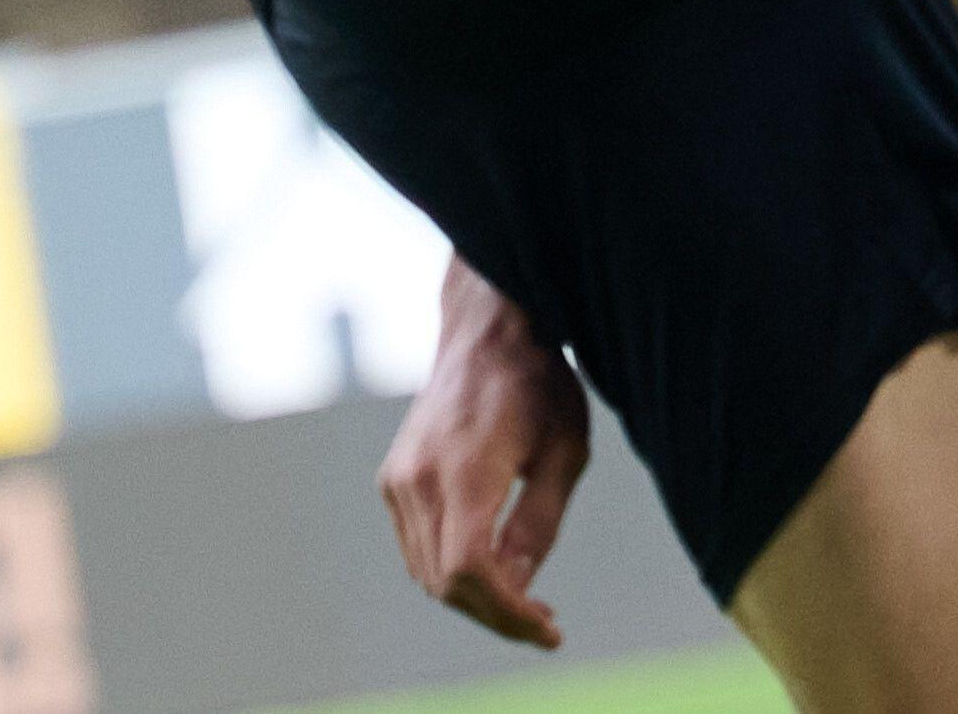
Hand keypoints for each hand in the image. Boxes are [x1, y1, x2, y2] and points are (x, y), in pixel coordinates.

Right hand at [380, 266, 590, 650]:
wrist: (487, 329)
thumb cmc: (539, 382)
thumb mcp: (564, 450)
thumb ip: (539, 522)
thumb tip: (518, 586)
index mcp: (464, 467)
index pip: (470, 568)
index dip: (507, 611)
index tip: (548, 629)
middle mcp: (417, 477)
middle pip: (445, 581)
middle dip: (496, 613)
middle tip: (543, 621)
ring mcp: (397, 478)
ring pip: (426, 570)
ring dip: (473, 597)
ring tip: (526, 601)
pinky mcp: (393, 478)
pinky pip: (418, 546)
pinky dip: (452, 569)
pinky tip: (495, 568)